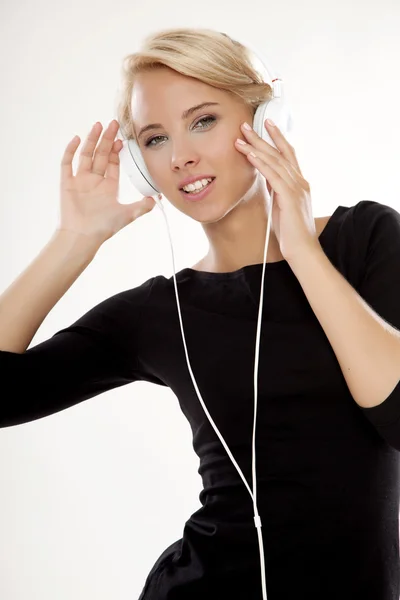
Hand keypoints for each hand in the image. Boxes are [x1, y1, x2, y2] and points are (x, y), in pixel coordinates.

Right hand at [59, 120, 155, 245]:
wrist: (82, 237)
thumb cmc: (103, 228)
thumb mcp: (127, 215)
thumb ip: (142, 207)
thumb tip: (156, 200)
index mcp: (107, 187)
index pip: (112, 164)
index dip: (117, 151)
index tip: (121, 139)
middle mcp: (94, 181)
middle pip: (101, 155)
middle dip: (107, 140)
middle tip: (113, 124)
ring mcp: (80, 181)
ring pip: (86, 155)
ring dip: (91, 140)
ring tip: (98, 125)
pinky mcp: (67, 183)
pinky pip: (67, 163)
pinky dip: (70, 151)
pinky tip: (76, 138)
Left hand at [234, 119, 319, 263]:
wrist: (303, 251)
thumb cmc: (292, 234)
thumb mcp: (282, 207)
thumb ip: (277, 191)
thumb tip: (266, 180)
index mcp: (300, 184)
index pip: (288, 155)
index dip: (277, 138)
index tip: (267, 125)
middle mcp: (300, 182)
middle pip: (280, 153)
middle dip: (262, 137)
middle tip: (246, 125)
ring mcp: (297, 189)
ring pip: (275, 161)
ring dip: (256, 148)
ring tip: (241, 137)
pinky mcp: (290, 197)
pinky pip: (273, 176)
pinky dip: (261, 164)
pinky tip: (251, 155)